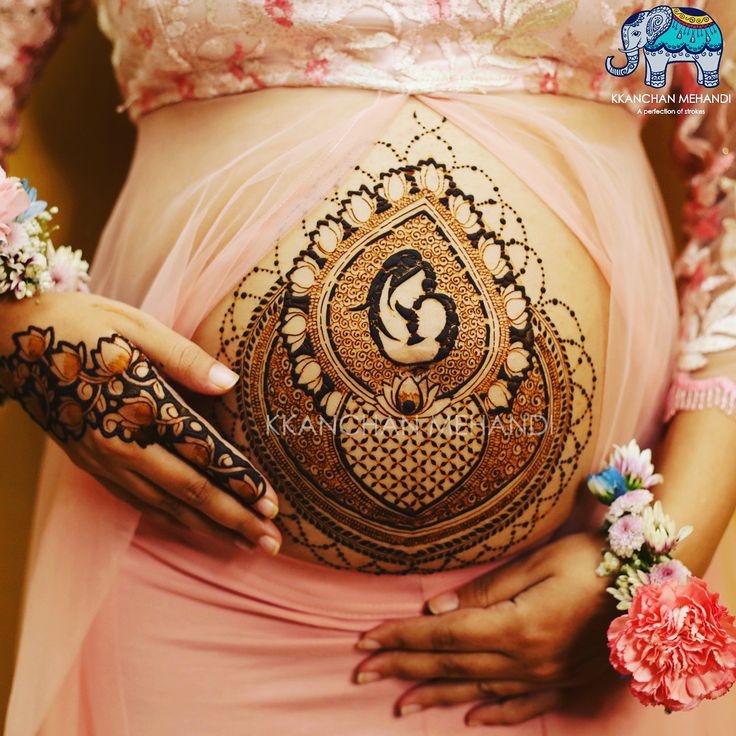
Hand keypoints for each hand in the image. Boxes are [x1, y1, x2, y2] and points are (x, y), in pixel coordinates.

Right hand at [0, 291, 280, 553]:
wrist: (14, 341)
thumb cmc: (83, 326)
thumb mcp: (136, 327)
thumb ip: (185, 358)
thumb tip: (230, 382)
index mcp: (138, 404)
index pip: (200, 452)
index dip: (238, 480)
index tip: (272, 503)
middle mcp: (121, 443)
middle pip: (189, 490)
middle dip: (234, 519)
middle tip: (272, 541)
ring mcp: (105, 460)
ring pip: (165, 505)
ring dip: (209, 528)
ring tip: (244, 545)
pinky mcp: (93, 466)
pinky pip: (139, 502)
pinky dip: (172, 520)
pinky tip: (195, 529)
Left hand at [354, 533, 615, 726]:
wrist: (651, 580)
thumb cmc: (591, 559)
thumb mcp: (537, 564)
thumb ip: (485, 592)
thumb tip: (436, 610)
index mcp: (515, 627)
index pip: (442, 635)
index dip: (400, 639)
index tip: (366, 640)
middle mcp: (525, 659)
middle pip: (451, 664)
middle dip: (403, 666)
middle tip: (363, 669)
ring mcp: (545, 675)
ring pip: (477, 688)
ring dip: (435, 695)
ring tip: (400, 703)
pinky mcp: (563, 679)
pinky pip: (522, 705)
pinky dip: (494, 713)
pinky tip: (471, 718)